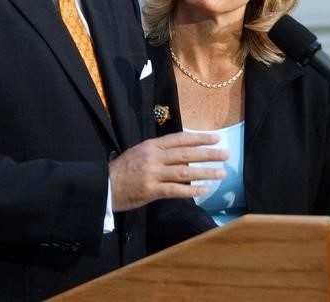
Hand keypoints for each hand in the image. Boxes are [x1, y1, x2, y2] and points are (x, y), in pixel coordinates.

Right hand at [109, 132, 229, 211]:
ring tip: (221, 173)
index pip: (180, 139)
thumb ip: (160, 152)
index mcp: (152, 145)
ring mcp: (152, 174)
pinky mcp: (151, 191)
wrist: (104, 186)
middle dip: (208, 153)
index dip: (200, 138)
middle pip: (186, 153)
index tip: (216, 138)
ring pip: (184, 171)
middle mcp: (154, 157)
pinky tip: (205, 190)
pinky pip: (176, 190)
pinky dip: (191, 190)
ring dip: (205, 172)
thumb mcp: (140, 153)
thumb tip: (184, 152)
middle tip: (226, 154)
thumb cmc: (123, 169)